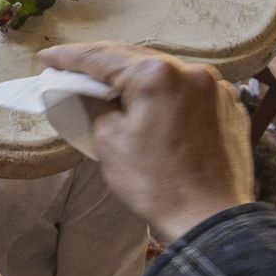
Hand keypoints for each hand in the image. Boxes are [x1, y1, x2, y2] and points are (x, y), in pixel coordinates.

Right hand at [39, 42, 253, 242]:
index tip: (46, 57)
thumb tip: (86, 89)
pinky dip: (165, 91)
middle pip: (135, 58)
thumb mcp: (108, 140)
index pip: (101, 57)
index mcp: (155, 76)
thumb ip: (94, 103)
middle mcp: (190, 71)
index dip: (68, 57)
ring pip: (164, 70)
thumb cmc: (155, 183)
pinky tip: (152, 103)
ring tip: (111, 85)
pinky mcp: (229, 105)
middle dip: (103, 62)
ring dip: (136, 75)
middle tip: (73, 68)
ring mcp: (215, 87)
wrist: (211, 219)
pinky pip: (188, 88)